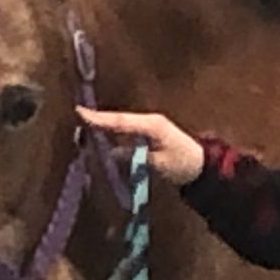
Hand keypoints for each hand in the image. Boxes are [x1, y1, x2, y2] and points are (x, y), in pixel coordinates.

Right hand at [75, 107, 205, 185]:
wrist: (202, 167)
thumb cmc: (184, 164)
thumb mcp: (160, 163)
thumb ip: (136, 157)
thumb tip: (113, 153)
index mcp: (152, 125)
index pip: (121, 121)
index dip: (101, 119)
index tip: (81, 112)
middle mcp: (148, 122)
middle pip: (118, 120)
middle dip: (98, 120)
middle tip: (77, 117)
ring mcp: (148, 128)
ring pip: (121, 126)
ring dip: (104, 128)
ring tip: (83, 128)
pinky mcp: (147, 137)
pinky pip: (126, 135)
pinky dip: (113, 136)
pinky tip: (100, 141)